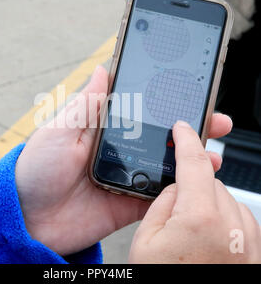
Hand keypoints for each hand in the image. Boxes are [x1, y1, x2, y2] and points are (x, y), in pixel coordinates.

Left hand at [15, 65, 232, 255]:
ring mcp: (126, 175)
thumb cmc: (36, 169)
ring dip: (189, 158)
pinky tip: (195, 180)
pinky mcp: (128, 202)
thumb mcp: (58, 130)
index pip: (139, 110)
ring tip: (212, 151)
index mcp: (103, 129)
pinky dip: (177, 189)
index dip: (164, 101)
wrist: (27, 217)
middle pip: (159, 136)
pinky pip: (158, 196)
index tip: (188, 92)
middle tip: (214, 119)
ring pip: (164, 165)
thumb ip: (85, 105)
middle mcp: (118, 150)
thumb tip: (102, 70)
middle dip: (187, 127)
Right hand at [129, 121, 260, 263]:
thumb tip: (176, 187)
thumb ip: (163, 202)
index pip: (195, 162)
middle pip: (210, 182)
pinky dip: (222, 219)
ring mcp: (249, 240)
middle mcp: (232, 225)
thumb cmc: (164, 279)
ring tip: (189, 234)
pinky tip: (206, 240)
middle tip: (174, 211)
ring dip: (207, 204)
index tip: (184, 127)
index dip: (187, 139)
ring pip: (225, 199)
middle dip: (192, 186)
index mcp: (200, 217)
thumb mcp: (146, 239)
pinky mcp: (256, 251)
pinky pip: (239, 218)